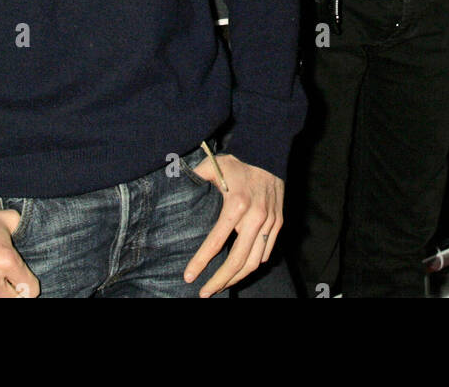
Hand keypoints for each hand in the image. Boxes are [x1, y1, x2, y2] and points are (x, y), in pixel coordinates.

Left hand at [183, 155, 282, 296]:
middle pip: (238, 260)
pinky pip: (266, 252)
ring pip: (254, 262)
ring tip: (220, 286)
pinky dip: (252, 265)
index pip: (217, 241)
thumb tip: (171, 183)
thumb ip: (194, 177)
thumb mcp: (212, 166)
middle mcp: (256, 216)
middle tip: (204, 293)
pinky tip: (239, 271)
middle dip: (219, 280)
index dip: (201, 261)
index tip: (189, 277)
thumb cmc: (236, 163)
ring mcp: (269, 221)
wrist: (267, 155)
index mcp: (237, 204)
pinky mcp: (278, 223)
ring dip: (236, 278)